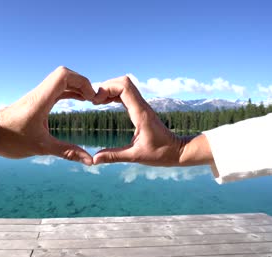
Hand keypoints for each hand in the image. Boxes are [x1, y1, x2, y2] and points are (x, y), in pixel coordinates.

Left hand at [0, 66, 94, 164]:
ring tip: (90, 100)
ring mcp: (38, 96)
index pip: (64, 75)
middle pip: (65, 75)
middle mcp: (40, 94)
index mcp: (41, 99)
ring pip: (61, 82)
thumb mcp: (41, 147)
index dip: (82, 82)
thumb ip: (67, 152)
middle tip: (94, 99)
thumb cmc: (9, 138)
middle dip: (83, 84)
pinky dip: (69, 92)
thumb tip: (89, 161)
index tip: (91, 97)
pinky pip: (56, 90)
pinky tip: (77, 101)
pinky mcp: (36, 102)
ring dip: (77, 87)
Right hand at [92, 76, 210, 166]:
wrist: (178, 151)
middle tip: (94, 101)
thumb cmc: (161, 154)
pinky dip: (114, 94)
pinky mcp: (141, 109)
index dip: (107, 89)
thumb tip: (94, 159)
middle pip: (123, 82)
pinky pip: (126, 94)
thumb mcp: (135, 157)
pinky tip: (105, 103)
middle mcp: (142, 106)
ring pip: (125, 85)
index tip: (96, 101)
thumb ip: (114, 156)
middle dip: (106, 87)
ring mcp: (142, 106)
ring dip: (109, 89)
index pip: (125, 87)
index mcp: (141, 114)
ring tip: (97, 102)